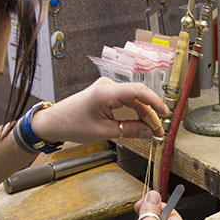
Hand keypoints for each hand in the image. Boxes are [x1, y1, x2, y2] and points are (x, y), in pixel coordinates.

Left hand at [30, 77, 168, 143]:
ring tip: (152, 130)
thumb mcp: (104, 132)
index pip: (139, 91)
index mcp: (106, 92)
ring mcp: (107, 89)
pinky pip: (126, 101)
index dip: (155, 102)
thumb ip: (130, 130)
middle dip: (151, 114)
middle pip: (138, 97)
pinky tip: (141, 124)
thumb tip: (149, 132)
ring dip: (144, 114)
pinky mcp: (106, 94)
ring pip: (133, 100)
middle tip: (159, 131)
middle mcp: (108, 86)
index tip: (166, 114)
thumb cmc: (72, 124)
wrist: (54, 122)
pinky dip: (134, 113)